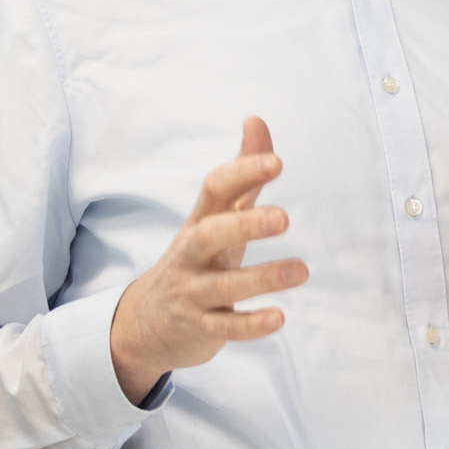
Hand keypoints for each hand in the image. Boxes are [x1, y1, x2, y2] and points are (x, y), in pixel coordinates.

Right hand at [109, 117, 306, 403]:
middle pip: (211, 235)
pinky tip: (279, 318)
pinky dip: (249, 325)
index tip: (277, 162)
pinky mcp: (200, 328)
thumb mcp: (216, 215)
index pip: (215, 189)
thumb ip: (243, 174)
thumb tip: (256, 119)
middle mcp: (193, 254)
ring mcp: (194, 292)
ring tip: (301, 270)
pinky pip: (224, 328)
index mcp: (202, 220)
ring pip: (223, 286)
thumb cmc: (197, 257)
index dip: (243, 174)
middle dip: (245, 225)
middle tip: (284, 218)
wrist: (146, 322)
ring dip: (262, 278)